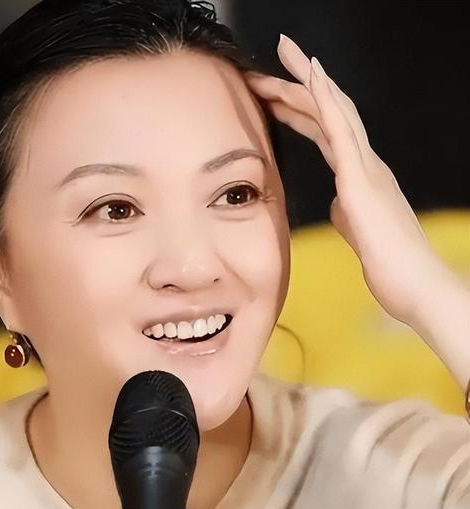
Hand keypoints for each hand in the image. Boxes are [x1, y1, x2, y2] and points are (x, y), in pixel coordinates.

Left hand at [244, 34, 448, 326]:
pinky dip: (325, 97)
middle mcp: (363, 162)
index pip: (322, 133)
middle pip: (325, 113)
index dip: (297, 111)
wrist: (412, 286)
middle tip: (265, 67)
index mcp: (357, 176)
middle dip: (294, 87)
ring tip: (284, 51)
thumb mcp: (356, 232)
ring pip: (333, 109)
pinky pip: (341, 127)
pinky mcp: (361, 177)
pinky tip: (311, 72)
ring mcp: (365, 166)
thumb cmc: (388, 264)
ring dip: (306, 80)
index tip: (270, 97)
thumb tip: (337, 203)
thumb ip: (347, 212)